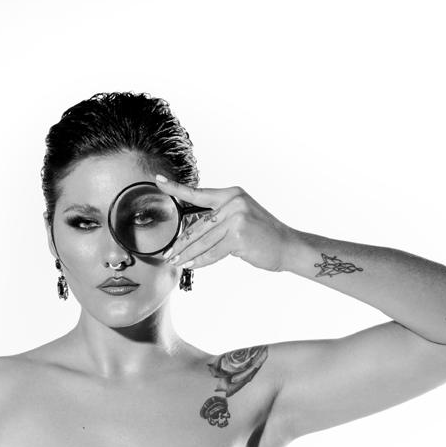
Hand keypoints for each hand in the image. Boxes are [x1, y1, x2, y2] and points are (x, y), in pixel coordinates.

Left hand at [155, 175, 292, 272]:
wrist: (288, 245)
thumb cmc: (263, 234)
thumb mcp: (242, 217)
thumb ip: (220, 218)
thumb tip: (193, 233)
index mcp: (231, 194)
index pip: (198, 193)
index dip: (176, 188)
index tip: (158, 181)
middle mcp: (233, 202)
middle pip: (197, 225)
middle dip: (180, 242)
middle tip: (167, 253)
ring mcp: (236, 218)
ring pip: (203, 240)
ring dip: (186, 254)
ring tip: (175, 261)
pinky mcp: (238, 236)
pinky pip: (213, 252)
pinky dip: (201, 261)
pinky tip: (191, 265)